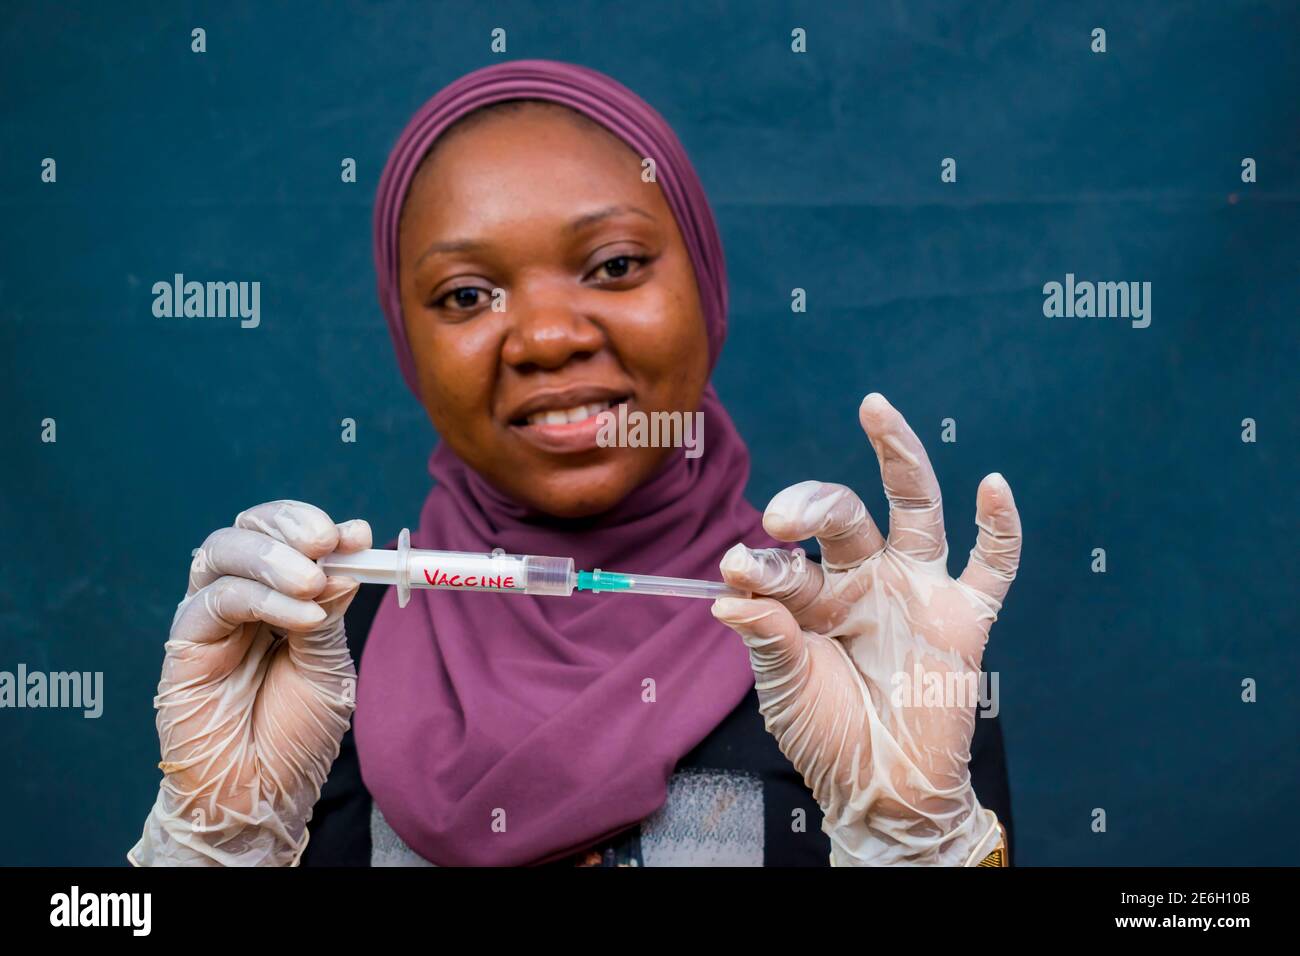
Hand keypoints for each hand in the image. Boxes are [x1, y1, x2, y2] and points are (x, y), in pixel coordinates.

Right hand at [130, 501, 370, 865]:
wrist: (261, 792)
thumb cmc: (296, 733)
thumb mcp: (329, 665)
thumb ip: (331, 611)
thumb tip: (347, 556)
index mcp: (278, 595)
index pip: (287, 536)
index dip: (316, 525)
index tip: (358, 534)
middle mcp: (239, 597)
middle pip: (248, 529)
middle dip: (289, 525)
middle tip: (327, 541)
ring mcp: (209, 617)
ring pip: (223, 551)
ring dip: (274, 556)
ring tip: (314, 582)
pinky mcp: (184, 642)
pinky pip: (218, 600)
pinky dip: (264, 599)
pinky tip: (303, 617)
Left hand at [712, 393, 1021, 864]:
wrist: (884, 792)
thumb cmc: (826, 737)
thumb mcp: (785, 690)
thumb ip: (766, 638)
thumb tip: (728, 596)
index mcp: (813, 594)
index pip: (787, 559)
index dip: (762, 561)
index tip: (738, 568)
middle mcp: (863, 579)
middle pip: (843, 516)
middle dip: (811, 506)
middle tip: (781, 517)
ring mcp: (915, 590)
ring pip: (915, 508)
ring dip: (899, 457)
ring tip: (875, 409)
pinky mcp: (964, 616)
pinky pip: (992, 564)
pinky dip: (1000, 526)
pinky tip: (992, 485)